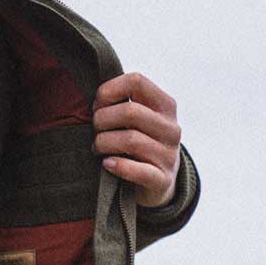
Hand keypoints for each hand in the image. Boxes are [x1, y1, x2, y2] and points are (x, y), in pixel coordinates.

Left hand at [92, 72, 181, 206]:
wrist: (158, 183)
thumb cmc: (138, 143)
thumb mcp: (137, 119)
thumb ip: (121, 103)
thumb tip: (94, 96)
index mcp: (165, 106)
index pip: (136, 81)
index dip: (108, 91)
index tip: (97, 105)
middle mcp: (171, 128)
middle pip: (130, 112)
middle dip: (101, 120)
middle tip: (94, 130)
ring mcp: (169, 155)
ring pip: (130, 140)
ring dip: (103, 143)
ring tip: (97, 148)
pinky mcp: (162, 180)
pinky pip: (138, 170)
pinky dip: (118, 166)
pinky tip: (107, 164)